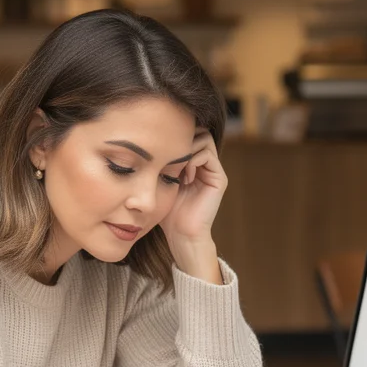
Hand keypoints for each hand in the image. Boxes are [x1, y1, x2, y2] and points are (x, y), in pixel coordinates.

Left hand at [159, 134, 224, 281]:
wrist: (181, 235)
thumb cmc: (166, 212)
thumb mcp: (159, 182)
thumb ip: (160, 162)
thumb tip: (147, 141)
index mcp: (193, 163)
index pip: (187, 133)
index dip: (174, 136)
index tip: (160, 150)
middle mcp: (206, 164)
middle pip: (198, 131)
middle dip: (182, 139)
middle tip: (168, 155)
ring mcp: (214, 170)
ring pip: (204, 139)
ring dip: (187, 150)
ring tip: (177, 170)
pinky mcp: (219, 178)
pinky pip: (207, 154)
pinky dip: (194, 161)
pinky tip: (185, 178)